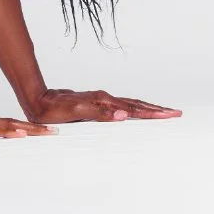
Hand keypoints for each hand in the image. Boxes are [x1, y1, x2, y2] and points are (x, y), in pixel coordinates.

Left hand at [23, 88, 181, 122]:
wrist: (38, 99)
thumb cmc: (54, 109)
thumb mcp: (75, 113)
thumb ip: (99, 114)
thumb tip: (124, 115)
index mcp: (103, 102)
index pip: (134, 109)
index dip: (153, 113)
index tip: (171, 115)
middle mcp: (104, 99)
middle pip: (136, 104)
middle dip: (157, 110)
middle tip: (176, 113)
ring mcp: (101, 100)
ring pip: (130, 104)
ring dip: (148, 108)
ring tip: (163, 112)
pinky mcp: (97, 102)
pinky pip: (121, 105)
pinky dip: (135, 108)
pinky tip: (137, 112)